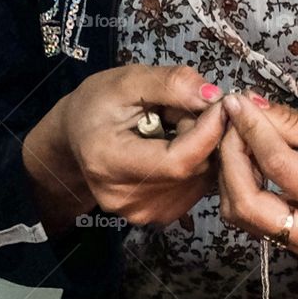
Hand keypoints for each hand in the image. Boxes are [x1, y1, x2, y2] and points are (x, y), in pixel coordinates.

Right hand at [23, 65, 225, 233]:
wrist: (77, 140)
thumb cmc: (98, 106)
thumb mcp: (127, 81)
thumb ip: (170, 84)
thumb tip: (212, 96)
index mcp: (110, 163)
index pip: (176, 161)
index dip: (207, 133)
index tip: (219, 105)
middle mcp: (126, 199)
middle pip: (193, 170)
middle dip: (202, 136)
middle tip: (180, 112)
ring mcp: (141, 213)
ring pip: (200, 180)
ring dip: (200, 151)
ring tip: (170, 131)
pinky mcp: (156, 217)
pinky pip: (195, 189)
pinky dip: (196, 166)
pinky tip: (172, 151)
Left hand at [218, 93, 297, 263]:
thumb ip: (293, 124)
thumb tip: (249, 106)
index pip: (278, 167)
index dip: (251, 130)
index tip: (236, 102)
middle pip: (249, 206)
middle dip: (231, 161)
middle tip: (229, 124)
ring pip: (246, 219)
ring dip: (233, 177)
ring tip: (239, 139)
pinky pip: (259, 223)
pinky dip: (247, 191)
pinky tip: (251, 163)